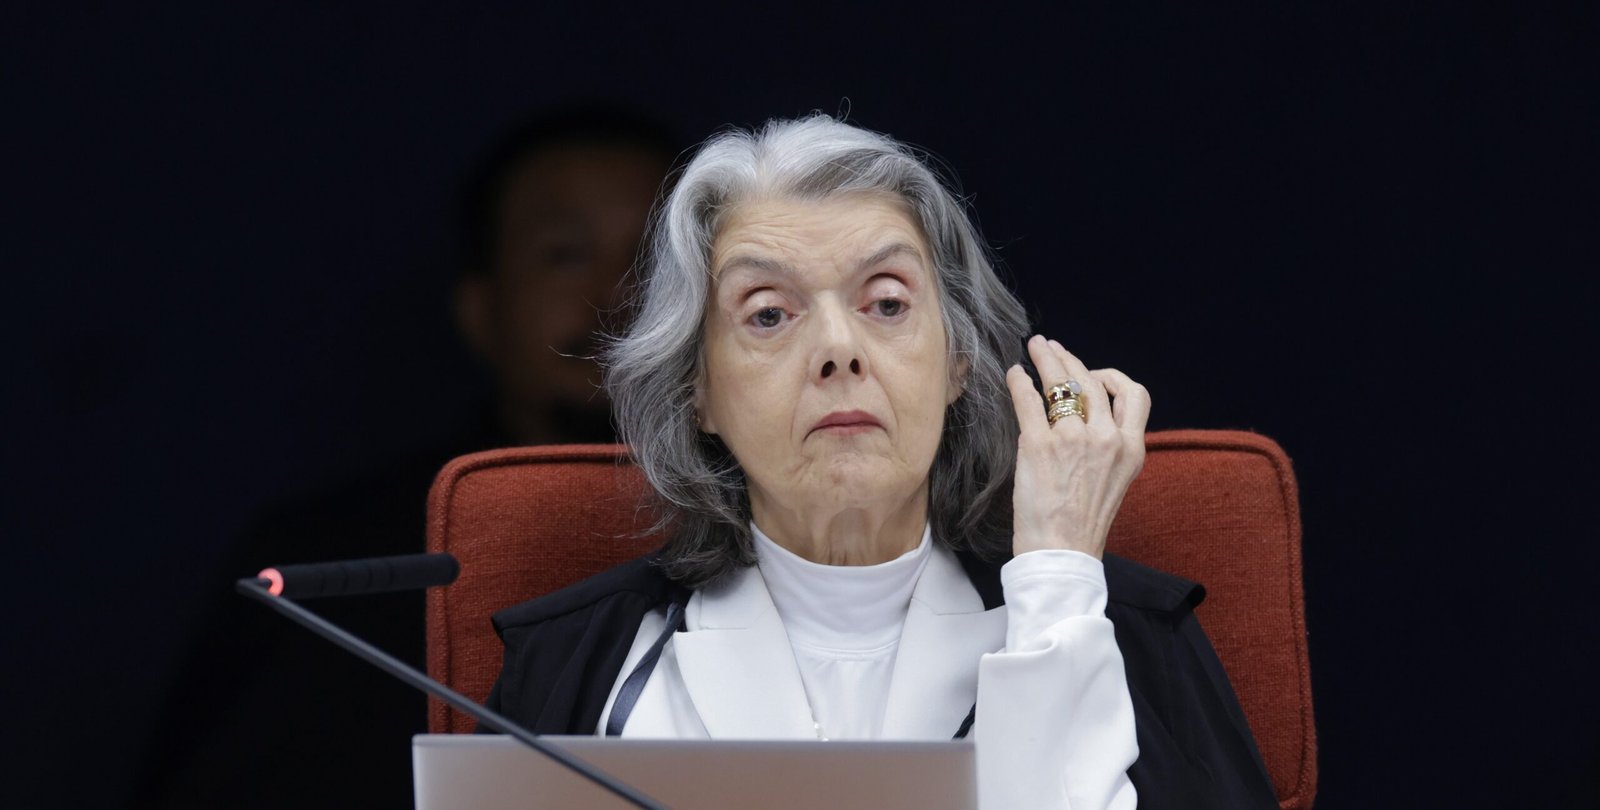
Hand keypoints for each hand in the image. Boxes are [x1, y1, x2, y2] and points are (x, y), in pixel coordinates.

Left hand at [1004, 336, 1150, 558]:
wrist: (1063, 554)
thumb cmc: (1082, 524)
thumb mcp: (1113, 482)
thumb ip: (1108, 448)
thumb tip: (1086, 418)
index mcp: (1131, 449)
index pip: (1135, 395)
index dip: (1113, 378)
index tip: (1093, 375)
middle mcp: (1107, 438)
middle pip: (1093, 381)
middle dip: (1072, 360)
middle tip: (1054, 349)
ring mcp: (1073, 439)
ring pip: (1063, 381)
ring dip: (1048, 359)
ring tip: (1035, 348)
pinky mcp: (1039, 445)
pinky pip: (1028, 400)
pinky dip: (1019, 382)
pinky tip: (1013, 375)